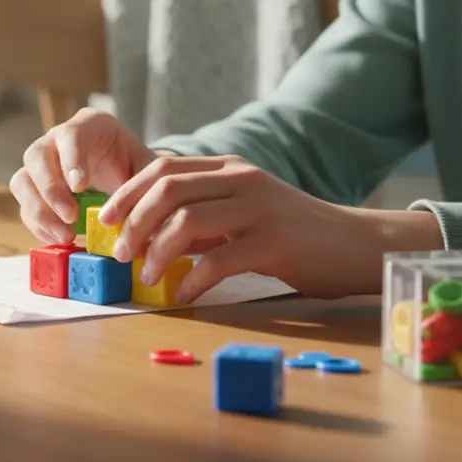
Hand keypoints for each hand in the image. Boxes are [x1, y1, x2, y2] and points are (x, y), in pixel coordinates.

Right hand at [10, 108, 157, 243]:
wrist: (129, 178)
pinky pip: (25, 206)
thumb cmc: (138, 169)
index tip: (81, 187)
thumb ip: (145, 186)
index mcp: (88, 125)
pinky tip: (59, 238)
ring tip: (65, 234)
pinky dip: (38, 225)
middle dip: (50, 189)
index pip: (70, 135)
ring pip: (22, 181)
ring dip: (39, 210)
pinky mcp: (35, 191)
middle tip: (71, 216)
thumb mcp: (149, 171)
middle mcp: (56, 140)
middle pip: (36, 156)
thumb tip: (138, 217)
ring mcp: (41, 165)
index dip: (72, 160)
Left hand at [101, 155, 409, 301]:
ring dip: (156, 251)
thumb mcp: (242, 212)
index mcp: (229, 169)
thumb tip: (146, 234)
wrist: (356, 245)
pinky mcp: (276, 242)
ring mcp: (260, 209)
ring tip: (144, 276)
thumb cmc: (292, 234)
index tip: (105, 219)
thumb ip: (201, 215)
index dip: (127, 193)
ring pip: (188, 222)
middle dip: (133, 221)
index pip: (163, 169)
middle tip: (118, 252)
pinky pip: (220, 260)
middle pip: (167, 190)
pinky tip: (183, 293)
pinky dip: (193, 279)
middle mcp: (242, 180)